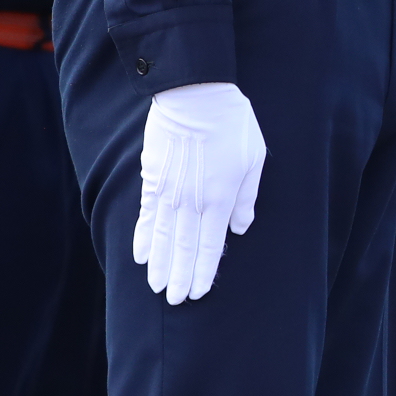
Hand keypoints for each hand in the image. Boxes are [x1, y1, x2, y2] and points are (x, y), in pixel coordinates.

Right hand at [134, 82, 266, 304]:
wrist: (195, 95)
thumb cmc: (232, 124)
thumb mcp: (254, 158)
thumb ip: (246, 197)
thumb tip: (240, 228)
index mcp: (221, 199)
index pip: (210, 246)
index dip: (204, 271)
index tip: (199, 291)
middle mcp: (192, 202)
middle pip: (184, 249)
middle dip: (180, 277)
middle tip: (176, 300)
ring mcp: (169, 193)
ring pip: (163, 239)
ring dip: (160, 266)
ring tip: (157, 287)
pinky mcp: (152, 180)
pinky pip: (146, 217)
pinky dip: (143, 239)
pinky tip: (141, 257)